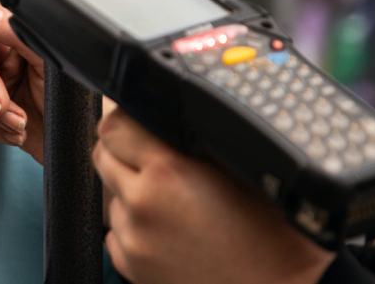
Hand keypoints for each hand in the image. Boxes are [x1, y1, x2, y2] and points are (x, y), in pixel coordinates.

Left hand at [93, 104, 333, 283]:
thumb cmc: (270, 234)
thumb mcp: (237, 165)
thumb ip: (192, 133)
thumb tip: (159, 108)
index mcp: (167, 171)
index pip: (114, 125)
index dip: (127, 117)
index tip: (140, 119)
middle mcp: (141, 204)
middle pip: (104, 154)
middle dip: (126, 150)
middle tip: (159, 157)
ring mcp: (132, 239)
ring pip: (111, 193)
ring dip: (131, 188)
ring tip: (174, 200)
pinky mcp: (130, 265)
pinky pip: (117, 229)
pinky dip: (134, 223)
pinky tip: (169, 228)